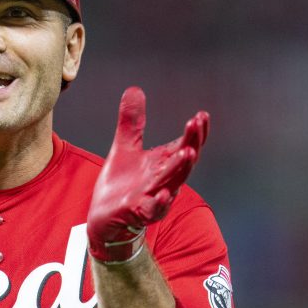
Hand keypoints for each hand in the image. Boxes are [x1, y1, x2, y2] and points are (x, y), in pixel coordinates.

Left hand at [87, 87, 208, 262]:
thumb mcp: (124, 147)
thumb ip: (131, 122)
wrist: (105, 218)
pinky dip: (161, 201)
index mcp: (163, 163)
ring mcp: (154, 197)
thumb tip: (135, 89)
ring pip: (173, 182)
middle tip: (196, 124)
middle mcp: (164, 180)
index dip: (195, 132)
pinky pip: (154, 208)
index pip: (186, 145)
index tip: (201, 115)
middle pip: (184, 161)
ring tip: (187, 152)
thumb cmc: (122, 185)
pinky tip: (165, 193)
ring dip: (180, 168)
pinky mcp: (140, 212)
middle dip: (192, 142)